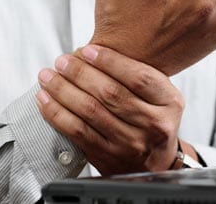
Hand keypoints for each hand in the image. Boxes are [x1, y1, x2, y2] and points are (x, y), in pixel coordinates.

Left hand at [35, 45, 186, 174]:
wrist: (156, 164)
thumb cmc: (153, 120)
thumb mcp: (161, 97)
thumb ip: (138, 76)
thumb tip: (92, 52)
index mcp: (169, 103)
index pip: (139, 77)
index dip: (110, 61)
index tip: (87, 50)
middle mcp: (153, 124)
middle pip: (111, 93)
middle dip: (80, 73)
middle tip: (62, 61)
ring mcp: (130, 143)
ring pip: (90, 111)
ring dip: (63, 91)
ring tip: (48, 77)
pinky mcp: (108, 157)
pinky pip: (77, 132)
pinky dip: (57, 113)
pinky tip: (45, 100)